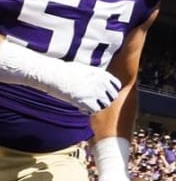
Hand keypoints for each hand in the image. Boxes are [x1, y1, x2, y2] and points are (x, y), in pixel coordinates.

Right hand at [0, 41, 122, 113]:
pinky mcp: (86, 101)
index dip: (109, 91)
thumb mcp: (85, 69)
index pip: (116, 85)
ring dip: (97, 106)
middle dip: (104, 100)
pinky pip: (95, 110)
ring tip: (86, 104)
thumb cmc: (65, 71)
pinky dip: (88, 111)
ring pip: (105, 105)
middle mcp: (102, 83)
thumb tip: (98, 81)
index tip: (101, 94)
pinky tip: (80, 107)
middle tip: (93, 101)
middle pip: (112, 97)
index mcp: (102, 74)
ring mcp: (95, 92)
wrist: (53, 74)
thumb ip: (95, 76)